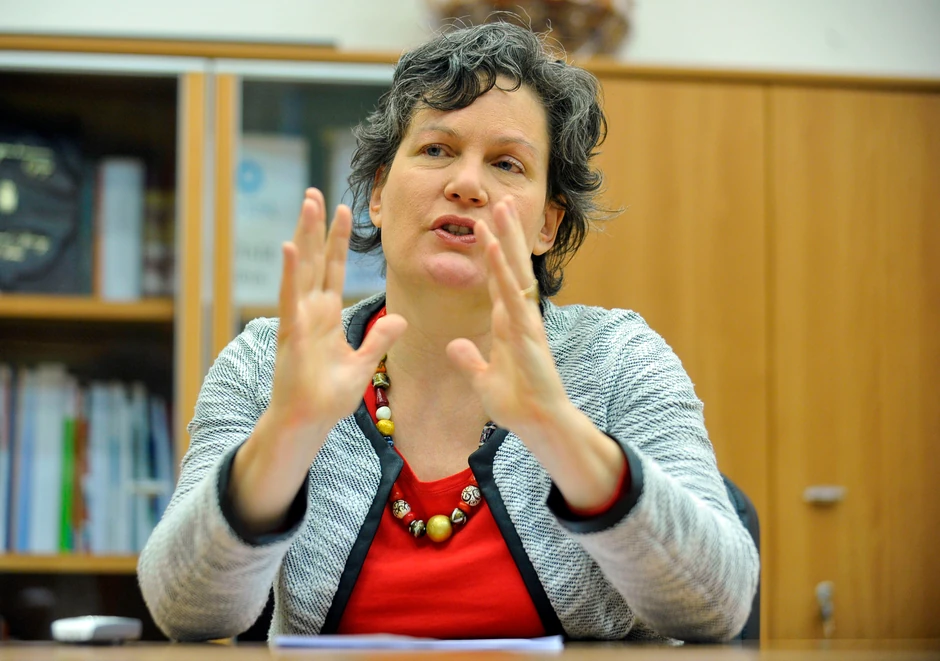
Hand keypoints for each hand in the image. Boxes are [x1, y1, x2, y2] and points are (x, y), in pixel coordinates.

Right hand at [268, 188, 406, 438]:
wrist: (307, 423)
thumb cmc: (328, 396)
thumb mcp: (363, 364)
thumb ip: (379, 338)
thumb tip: (400, 319)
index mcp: (326, 316)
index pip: (333, 270)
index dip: (337, 241)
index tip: (343, 211)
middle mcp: (310, 311)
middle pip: (315, 261)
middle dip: (317, 227)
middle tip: (316, 193)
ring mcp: (299, 320)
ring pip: (303, 270)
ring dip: (305, 236)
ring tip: (307, 205)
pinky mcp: (292, 334)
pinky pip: (291, 298)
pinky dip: (291, 273)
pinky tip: (291, 247)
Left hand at [445, 198, 568, 439]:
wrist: (538, 423)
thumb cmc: (517, 403)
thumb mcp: (483, 379)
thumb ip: (470, 360)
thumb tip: (455, 346)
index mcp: (508, 323)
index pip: (499, 280)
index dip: (492, 253)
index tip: (486, 226)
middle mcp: (519, 315)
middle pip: (510, 266)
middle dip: (505, 234)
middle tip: (500, 201)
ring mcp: (525, 321)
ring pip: (513, 272)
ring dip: (506, 239)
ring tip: (500, 208)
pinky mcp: (527, 332)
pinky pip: (512, 295)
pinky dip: (501, 270)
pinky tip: (493, 248)